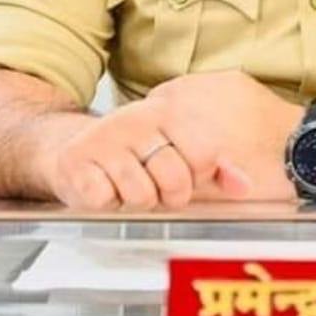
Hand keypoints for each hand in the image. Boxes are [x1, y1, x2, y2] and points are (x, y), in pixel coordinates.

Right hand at [41, 70, 299, 208]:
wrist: (69, 149)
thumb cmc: (132, 155)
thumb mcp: (176, 154)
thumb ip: (215, 168)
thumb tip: (245, 185)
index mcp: (164, 112)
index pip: (203, 156)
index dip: (196, 177)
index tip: (184, 173)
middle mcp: (134, 121)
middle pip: (175, 182)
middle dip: (167, 194)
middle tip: (151, 184)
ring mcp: (104, 140)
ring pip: (141, 196)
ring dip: (135, 201)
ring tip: (126, 185)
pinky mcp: (76, 163)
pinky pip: (105, 200)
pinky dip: (106, 203)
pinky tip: (103, 189)